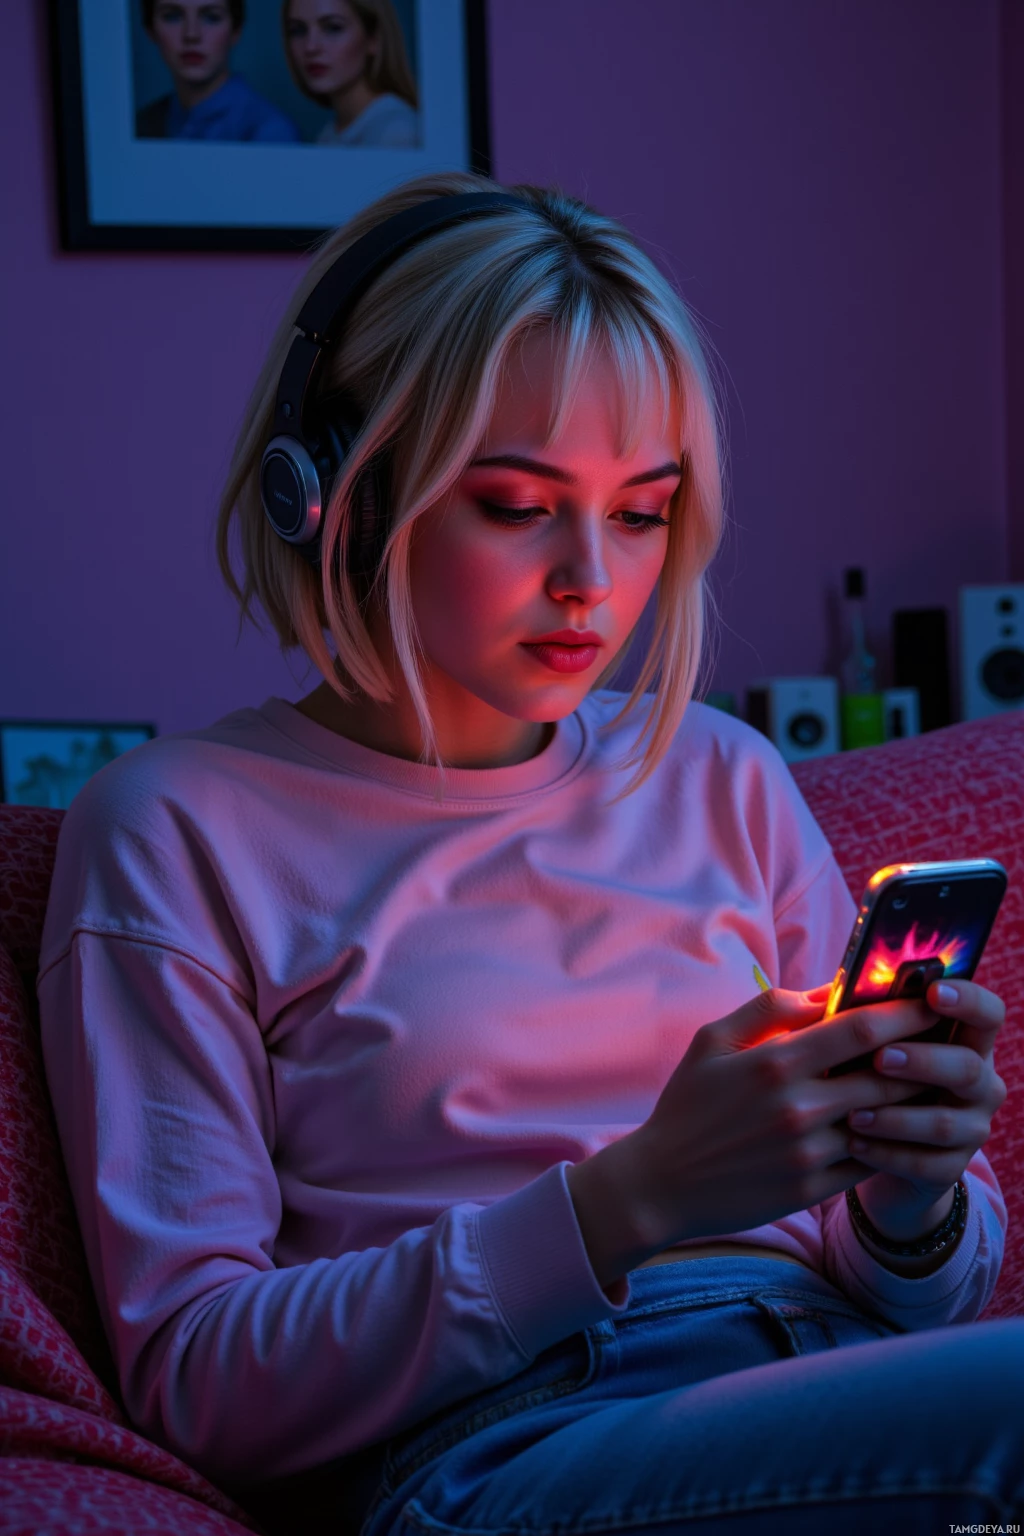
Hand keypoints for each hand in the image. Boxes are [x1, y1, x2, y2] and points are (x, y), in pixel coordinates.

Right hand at [596, 984, 949, 1263]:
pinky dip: (890, 1140)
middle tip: (943, 1039)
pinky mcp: (813, 1188)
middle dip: (923, 1054)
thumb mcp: (713, 1041)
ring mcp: (809, 1152)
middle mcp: (798, 1107)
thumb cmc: (688, 1104)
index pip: (860, 1029)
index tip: (929, 1001)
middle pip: (887, 1075)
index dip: (904, 1012)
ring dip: (913, 1100)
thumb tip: (826, 990)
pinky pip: (871, 1160)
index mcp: (775, 1063)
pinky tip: (897, 1126)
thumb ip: (769, 1008)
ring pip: (886, 1120)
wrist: (662, 1184)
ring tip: (929, 1080)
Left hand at [843, 978, 1007, 1233]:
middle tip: (881, 1058)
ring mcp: (971, 1127)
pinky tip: (854, 1143)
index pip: (988, 1013)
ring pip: (945, 1123)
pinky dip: (887, 1153)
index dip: (967, 1000)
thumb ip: (857, 1017)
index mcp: (965, 1039)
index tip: (933, 991)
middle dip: (923, 1061)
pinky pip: (927, 1164)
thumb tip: (828, 995)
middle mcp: (979, 1082)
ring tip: (852, 1114)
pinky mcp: (951, 1167)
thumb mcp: (865, 1043)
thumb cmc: (867, 1074)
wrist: (878, 1143)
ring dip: (896, 1117)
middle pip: (968, 1067)